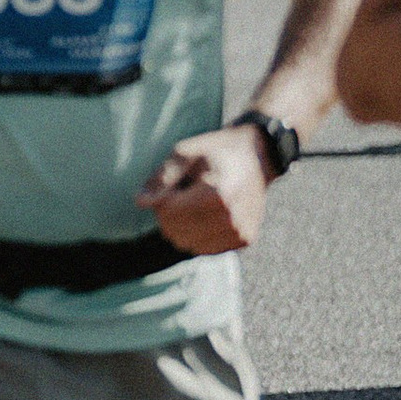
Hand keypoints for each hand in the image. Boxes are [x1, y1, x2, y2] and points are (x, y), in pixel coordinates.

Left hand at [139, 126, 273, 255]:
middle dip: (170, 216)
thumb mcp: (186, 153)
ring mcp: (240, 232)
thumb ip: (162, 178)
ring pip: (189, 244)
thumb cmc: (218, 151)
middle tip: (182, 195)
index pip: (169, 214)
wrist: (259, 156)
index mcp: (217, 195)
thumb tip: (141, 203)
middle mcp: (232, 219)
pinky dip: (199, 235)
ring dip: (184, 227)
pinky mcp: (244, 240)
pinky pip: (206, 249)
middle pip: (177, 233)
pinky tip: (207, 215)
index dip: (162, 200)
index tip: (172, 186)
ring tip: (196, 203)